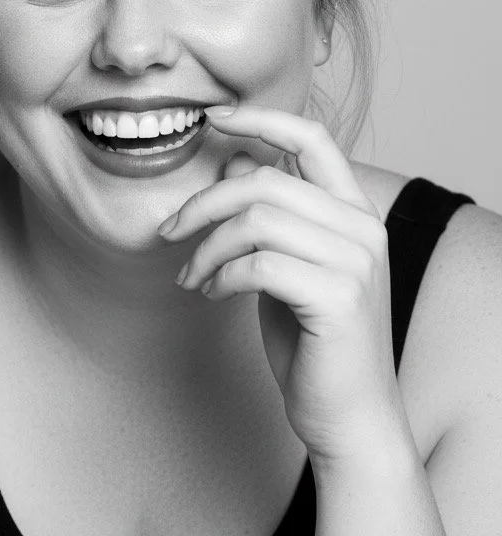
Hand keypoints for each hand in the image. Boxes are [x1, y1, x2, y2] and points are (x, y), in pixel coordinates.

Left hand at [158, 106, 413, 470]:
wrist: (350, 418)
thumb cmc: (316, 344)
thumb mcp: (287, 266)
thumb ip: (270, 215)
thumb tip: (233, 160)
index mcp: (355, 213)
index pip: (314, 139)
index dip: (261, 118)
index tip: (213, 117)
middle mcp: (364, 229)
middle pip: (266, 182)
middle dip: (204, 203)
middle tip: (171, 232)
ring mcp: (356, 263)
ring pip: (256, 222)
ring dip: (206, 247)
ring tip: (191, 276)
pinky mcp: (338, 299)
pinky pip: (258, 265)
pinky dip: (220, 276)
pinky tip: (211, 294)